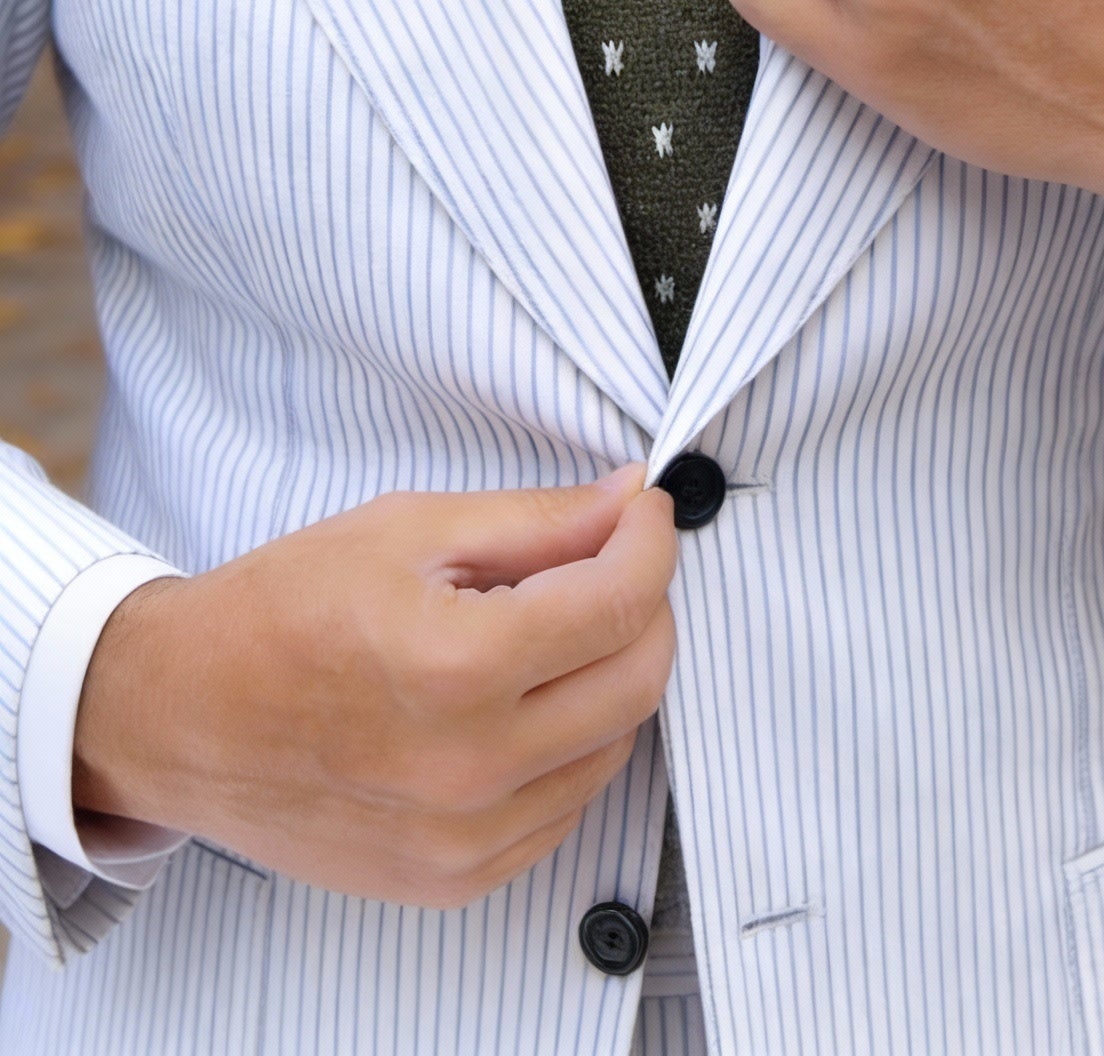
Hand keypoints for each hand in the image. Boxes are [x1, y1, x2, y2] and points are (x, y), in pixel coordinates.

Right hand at [73, 468, 678, 909]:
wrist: (177, 715)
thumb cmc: (281, 610)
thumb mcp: (411, 530)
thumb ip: (540, 520)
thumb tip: (630, 499)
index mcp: (455, 669)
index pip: (622, 602)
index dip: (650, 541)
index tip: (642, 512)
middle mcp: (467, 769)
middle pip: (639, 678)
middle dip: (645, 604)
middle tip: (610, 561)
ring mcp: (462, 838)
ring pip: (615, 744)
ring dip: (610, 675)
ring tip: (550, 631)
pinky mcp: (453, 878)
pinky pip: (566, 804)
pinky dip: (571, 744)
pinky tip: (521, 701)